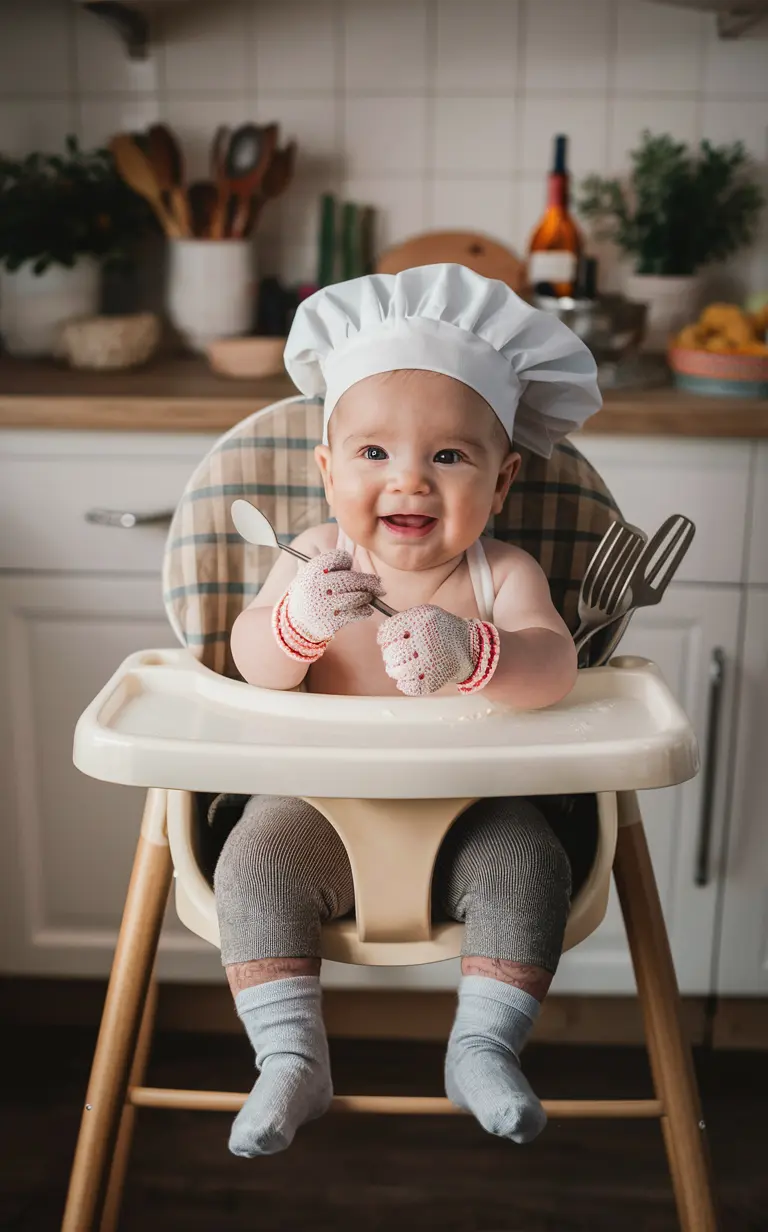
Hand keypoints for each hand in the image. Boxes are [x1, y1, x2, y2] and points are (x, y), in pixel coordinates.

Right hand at [273, 549, 383, 661]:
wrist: (296, 622)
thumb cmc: (311, 593)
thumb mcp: (313, 574)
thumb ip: (333, 567)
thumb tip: (364, 570)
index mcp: (313, 569)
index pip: (339, 557)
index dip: (346, 561)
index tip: (347, 568)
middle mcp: (318, 586)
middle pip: (352, 579)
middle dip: (369, 581)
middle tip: (378, 584)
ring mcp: (325, 605)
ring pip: (357, 596)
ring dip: (367, 596)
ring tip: (368, 596)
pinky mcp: (332, 622)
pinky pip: (357, 613)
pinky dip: (365, 610)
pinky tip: (365, 609)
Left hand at [377, 604, 500, 695]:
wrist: (473, 648)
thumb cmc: (444, 631)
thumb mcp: (427, 615)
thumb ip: (405, 622)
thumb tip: (382, 637)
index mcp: (420, 621)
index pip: (388, 633)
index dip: (385, 640)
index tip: (386, 643)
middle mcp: (424, 639)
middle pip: (391, 654)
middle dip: (390, 658)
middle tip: (393, 659)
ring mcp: (429, 660)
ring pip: (398, 671)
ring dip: (395, 672)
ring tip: (400, 670)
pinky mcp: (434, 678)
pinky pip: (411, 685)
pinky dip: (405, 685)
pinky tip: (405, 681)